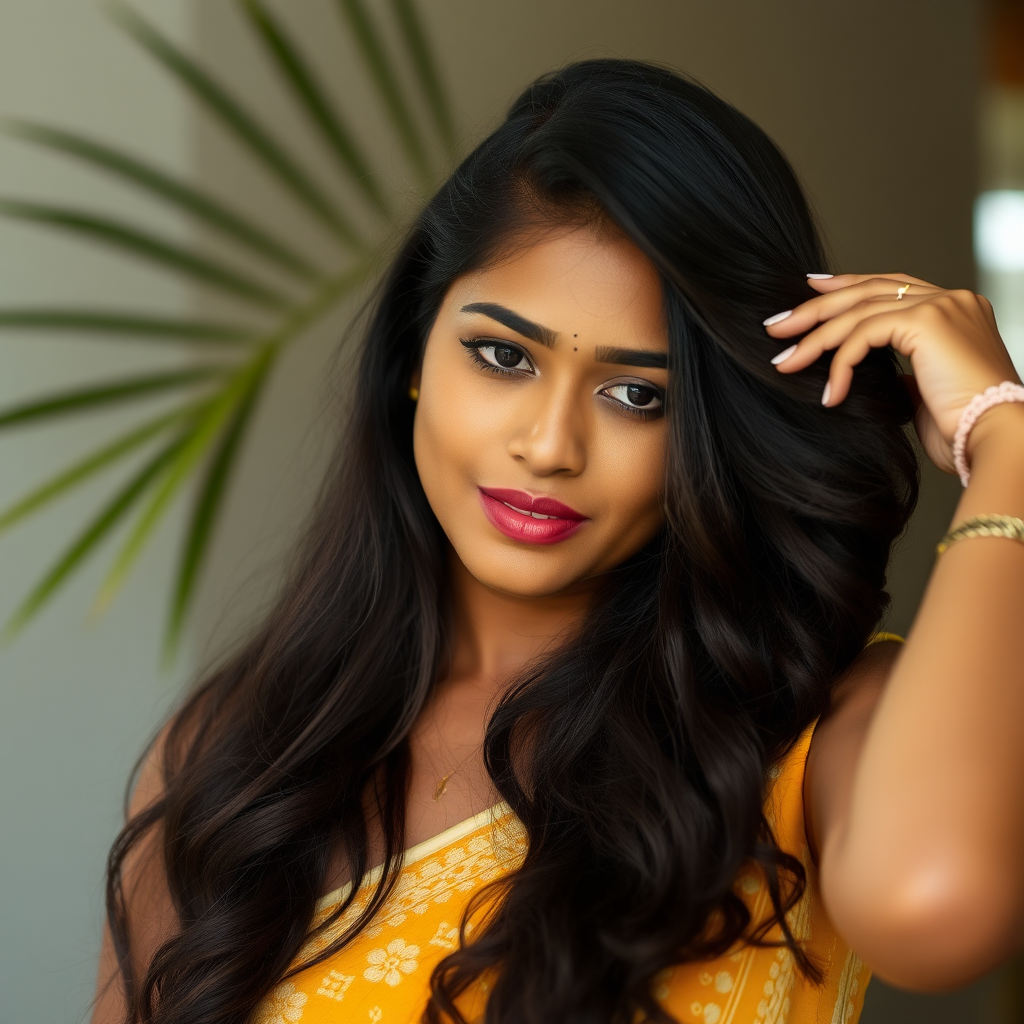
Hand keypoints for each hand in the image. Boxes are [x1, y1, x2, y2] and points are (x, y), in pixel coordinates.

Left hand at [765, 274, 1020, 473]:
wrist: (994, 439)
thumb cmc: (964, 430)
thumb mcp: (927, 393)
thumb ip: (904, 373)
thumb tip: (873, 375)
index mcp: (956, 310)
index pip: (891, 287)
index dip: (847, 287)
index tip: (810, 291)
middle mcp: (952, 299)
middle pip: (868, 291)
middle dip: (817, 308)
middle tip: (778, 326)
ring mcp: (942, 305)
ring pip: (859, 312)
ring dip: (814, 339)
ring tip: (784, 363)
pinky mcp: (927, 322)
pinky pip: (863, 335)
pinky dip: (839, 363)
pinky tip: (828, 394)